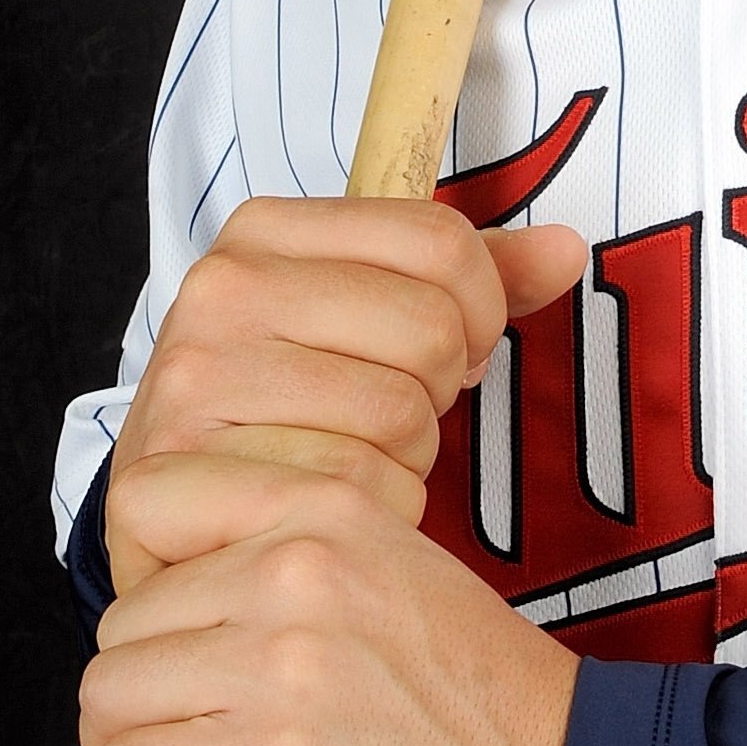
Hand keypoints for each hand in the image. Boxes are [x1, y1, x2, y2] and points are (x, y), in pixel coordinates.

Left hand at [75, 454, 582, 745]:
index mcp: (329, 510)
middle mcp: (295, 576)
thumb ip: (288, 567)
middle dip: (137, 688)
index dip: (140, 578)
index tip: (158, 632)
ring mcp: (279, 673)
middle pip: (123, 624)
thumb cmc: (483, 703)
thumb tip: (171, 613)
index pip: (151, 501)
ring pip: (109, 701)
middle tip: (175, 731)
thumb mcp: (396, 573)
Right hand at [108, 197, 584, 594]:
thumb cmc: (288, 407)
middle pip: (431, 329)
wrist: (180, 510)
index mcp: (264, 232)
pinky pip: (353, 493)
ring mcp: (195, 381)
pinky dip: (371, 513)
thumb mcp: (368, 317)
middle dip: (438, 391)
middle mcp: (219, 291)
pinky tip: (328, 504)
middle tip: (390, 414)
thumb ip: (468, 280)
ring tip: (354, 457)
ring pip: (400, 416)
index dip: (478, 307)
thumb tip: (566, 251)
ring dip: (404, 459)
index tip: (447, 345)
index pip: (441, 242)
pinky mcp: (187, 471)